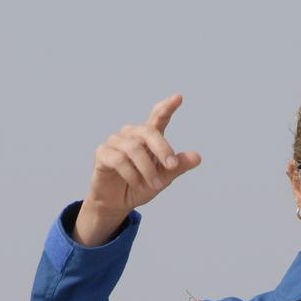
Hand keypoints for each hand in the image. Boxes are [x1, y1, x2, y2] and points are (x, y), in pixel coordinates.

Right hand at [74, 94, 201, 245]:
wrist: (117, 203)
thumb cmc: (140, 186)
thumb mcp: (163, 178)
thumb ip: (178, 166)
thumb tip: (197, 157)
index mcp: (147, 138)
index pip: (158, 117)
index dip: (167, 107)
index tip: (178, 97)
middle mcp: (130, 135)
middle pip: (147, 131)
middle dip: (162, 148)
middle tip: (172, 166)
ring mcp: (115, 142)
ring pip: (134, 148)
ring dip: (147, 169)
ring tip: (155, 185)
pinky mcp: (102, 154)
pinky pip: (119, 160)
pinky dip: (132, 174)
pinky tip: (137, 184)